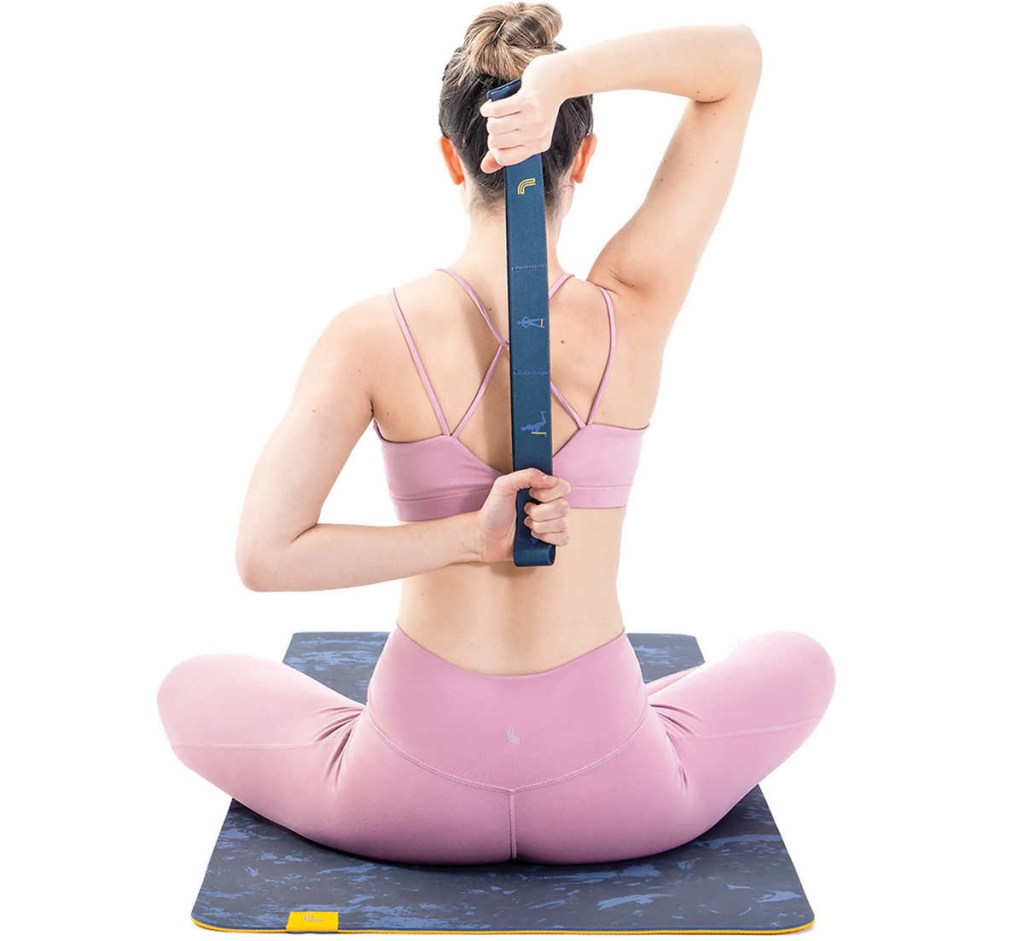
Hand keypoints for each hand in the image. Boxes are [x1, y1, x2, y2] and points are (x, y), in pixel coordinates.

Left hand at [473, 467, 571, 563]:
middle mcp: (551, 506)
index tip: (531, 493)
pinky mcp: (551, 541)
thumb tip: (550, 479)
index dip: (549, 492)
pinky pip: (564, 539)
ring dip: (540, 525)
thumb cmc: (494, 510)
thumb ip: (526, 475)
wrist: (485, 536)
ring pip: (563, 524)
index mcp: (543, 491)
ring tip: (526, 524)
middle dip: (540, 512)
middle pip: (564, 507)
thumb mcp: (504, 485)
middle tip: (524, 511)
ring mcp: (552, 524)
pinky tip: (534, 536)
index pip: (564, 486)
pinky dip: (547, 538)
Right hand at [479, 55, 566, 173]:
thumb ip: (505, 150)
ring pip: (494, 127)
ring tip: (496, 113)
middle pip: (496, 142)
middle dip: (491, 132)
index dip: (494, 149)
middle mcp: (537, 135)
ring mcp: (533, 118)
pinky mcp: (527, 100)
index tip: (497, 139)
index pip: (505, 159)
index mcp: (539, 146)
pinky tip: (489, 106)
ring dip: (489, 119)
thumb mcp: (526, 131)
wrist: (558, 79)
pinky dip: (488, 108)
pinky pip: (496, 110)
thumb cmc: (538, 106)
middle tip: (497, 122)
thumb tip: (484, 168)